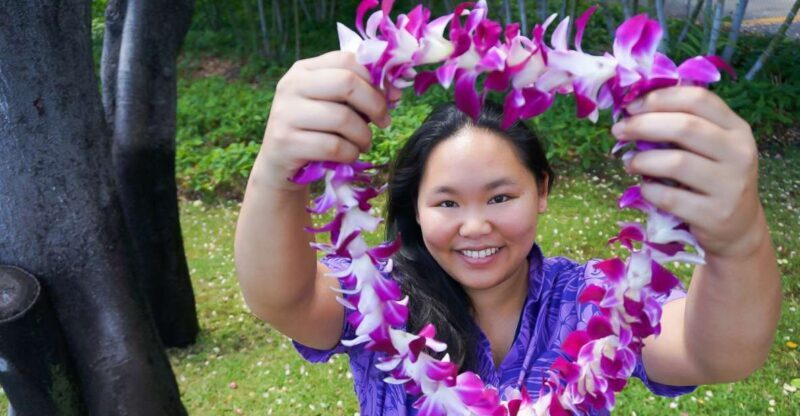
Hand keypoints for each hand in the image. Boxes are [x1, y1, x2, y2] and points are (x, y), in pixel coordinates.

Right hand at [256, 51, 397, 190]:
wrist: (280, 164)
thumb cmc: (315, 130)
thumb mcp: (333, 105)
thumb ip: (359, 93)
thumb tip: (395, 92)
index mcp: (304, 69)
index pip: (348, 60)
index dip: (376, 79)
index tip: (391, 98)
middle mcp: (291, 85)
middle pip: (347, 83)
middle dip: (375, 105)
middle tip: (383, 122)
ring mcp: (285, 113)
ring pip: (342, 118)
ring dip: (364, 135)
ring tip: (364, 144)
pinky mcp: (286, 141)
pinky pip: (333, 146)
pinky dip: (350, 154)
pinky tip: (348, 156)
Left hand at [611, 86, 764, 258]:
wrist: (737, 228)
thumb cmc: (712, 180)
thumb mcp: (711, 148)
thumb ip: (684, 127)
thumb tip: (633, 111)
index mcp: (736, 129)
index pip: (698, 99)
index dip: (659, 99)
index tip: (630, 107)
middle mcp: (739, 153)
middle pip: (684, 127)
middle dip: (642, 125)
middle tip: (618, 131)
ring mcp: (730, 185)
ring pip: (676, 162)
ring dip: (642, 160)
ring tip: (629, 162)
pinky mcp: (714, 214)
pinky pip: (670, 197)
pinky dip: (649, 190)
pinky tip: (645, 189)